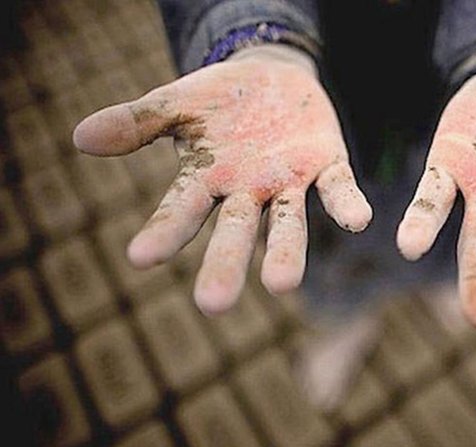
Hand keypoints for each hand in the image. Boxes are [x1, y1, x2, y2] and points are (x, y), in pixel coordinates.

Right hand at [73, 45, 371, 312]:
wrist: (272, 78)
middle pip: (233, 232)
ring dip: (285, 252)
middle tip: (213, 304)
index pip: (180, 210)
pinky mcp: (327, 164)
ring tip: (282, 284)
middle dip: (224, 264)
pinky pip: (338, 188)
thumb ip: (138, 121)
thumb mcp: (177, 103)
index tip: (140, 257)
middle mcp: (246, 192)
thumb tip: (80, 136)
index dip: (164, 231)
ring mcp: (288, 183)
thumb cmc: (218, 101)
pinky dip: (346, 204)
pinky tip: (359, 221)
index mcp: (206, 179)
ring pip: (286, 224)